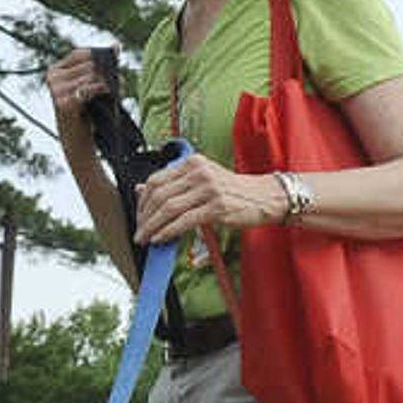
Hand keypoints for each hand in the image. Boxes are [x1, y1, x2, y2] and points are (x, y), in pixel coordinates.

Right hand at [43, 48, 118, 127]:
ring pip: (90, 77)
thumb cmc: (85, 109)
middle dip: (105, 72)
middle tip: (119, 82)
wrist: (76, 137)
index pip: (78, 54)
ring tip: (115, 90)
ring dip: (107, 83)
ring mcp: (56, 90)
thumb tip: (116, 45)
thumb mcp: (91, 85)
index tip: (113, 61)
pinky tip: (107, 93)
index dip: (97, 56)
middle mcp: (53, 78)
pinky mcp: (62, 103)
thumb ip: (101, 65)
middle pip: (87, 65)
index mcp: (56, 70)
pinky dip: (100, 90)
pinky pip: (87, 89)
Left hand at [131, 151, 286, 242]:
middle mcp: (199, 172)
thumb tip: (139, 190)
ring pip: (169, 208)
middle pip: (160, 194)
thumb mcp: (201, 182)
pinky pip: (185, 221)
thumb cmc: (232, 192)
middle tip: (139, 232)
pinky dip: (168, 232)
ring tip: (145, 239)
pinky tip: (161, 239)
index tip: (139, 216)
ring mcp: (209, 188)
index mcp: (193, 163)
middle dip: (145, 216)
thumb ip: (173, 185)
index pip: (156, 179)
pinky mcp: (217, 207)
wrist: (264, 197)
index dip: (142, 201)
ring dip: (153, 226)